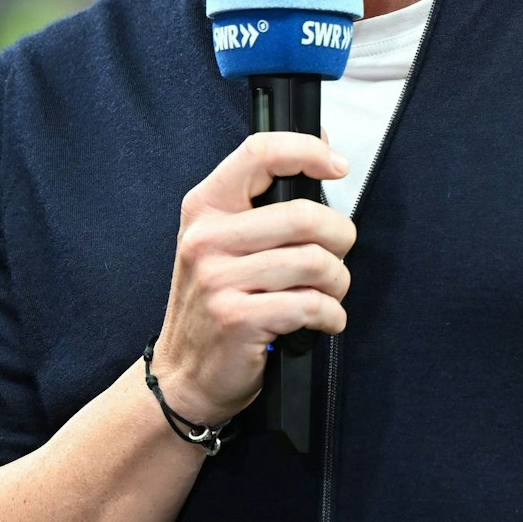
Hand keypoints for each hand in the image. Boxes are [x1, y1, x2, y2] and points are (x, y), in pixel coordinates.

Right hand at [152, 131, 353, 423]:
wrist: (182, 374)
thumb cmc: (212, 305)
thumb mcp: (221, 242)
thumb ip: (264, 200)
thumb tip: (322, 147)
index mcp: (205, 208)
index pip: (259, 153)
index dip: (307, 150)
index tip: (335, 165)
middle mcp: (206, 239)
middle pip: (304, 215)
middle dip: (340, 238)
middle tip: (335, 256)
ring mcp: (218, 280)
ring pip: (316, 263)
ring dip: (337, 284)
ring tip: (325, 294)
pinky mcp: (238, 319)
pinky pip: (312, 305)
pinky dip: (331, 316)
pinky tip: (320, 321)